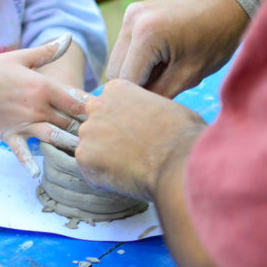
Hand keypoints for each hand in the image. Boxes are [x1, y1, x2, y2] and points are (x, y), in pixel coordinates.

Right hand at [0, 34, 88, 175]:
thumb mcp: (22, 57)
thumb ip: (48, 51)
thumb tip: (68, 37)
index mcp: (44, 86)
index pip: (77, 100)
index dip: (93, 108)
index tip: (104, 113)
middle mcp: (38, 106)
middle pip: (71, 121)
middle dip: (86, 128)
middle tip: (101, 136)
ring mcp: (24, 122)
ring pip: (55, 137)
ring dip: (70, 145)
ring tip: (84, 153)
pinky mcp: (11, 135)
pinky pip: (22, 152)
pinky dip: (29, 163)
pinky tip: (37, 173)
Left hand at [75, 79, 205, 200]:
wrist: (179, 162)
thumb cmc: (182, 135)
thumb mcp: (167, 107)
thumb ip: (146, 108)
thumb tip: (151, 118)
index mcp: (117, 89)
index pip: (110, 105)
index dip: (123, 122)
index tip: (137, 133)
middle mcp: (96, 105)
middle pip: (97, 124)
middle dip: (110, 138)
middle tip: (132, 152)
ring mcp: (88, 131)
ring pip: (91, 147)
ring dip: (106, 158)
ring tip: (132, 167)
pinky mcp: (83, 156)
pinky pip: (89, 169)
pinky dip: (103, 177)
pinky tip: (125, 178)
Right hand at [107, 0, 247, 97]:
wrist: (228, 3)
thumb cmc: (216, 39)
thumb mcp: (189, 75)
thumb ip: (157, 93)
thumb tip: (136, 109)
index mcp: (145, 34)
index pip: (124, 81)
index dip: (139, 97)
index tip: (157, 104)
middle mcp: (131, 19)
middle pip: (115, 70)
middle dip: (135, 84)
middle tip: (163, 86)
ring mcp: (130, 13)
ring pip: (118, 58)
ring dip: (135, 70)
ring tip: (164, 70)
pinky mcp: (133, 12)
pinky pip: (126, 45)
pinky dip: (137, 57)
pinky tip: (161, 57)